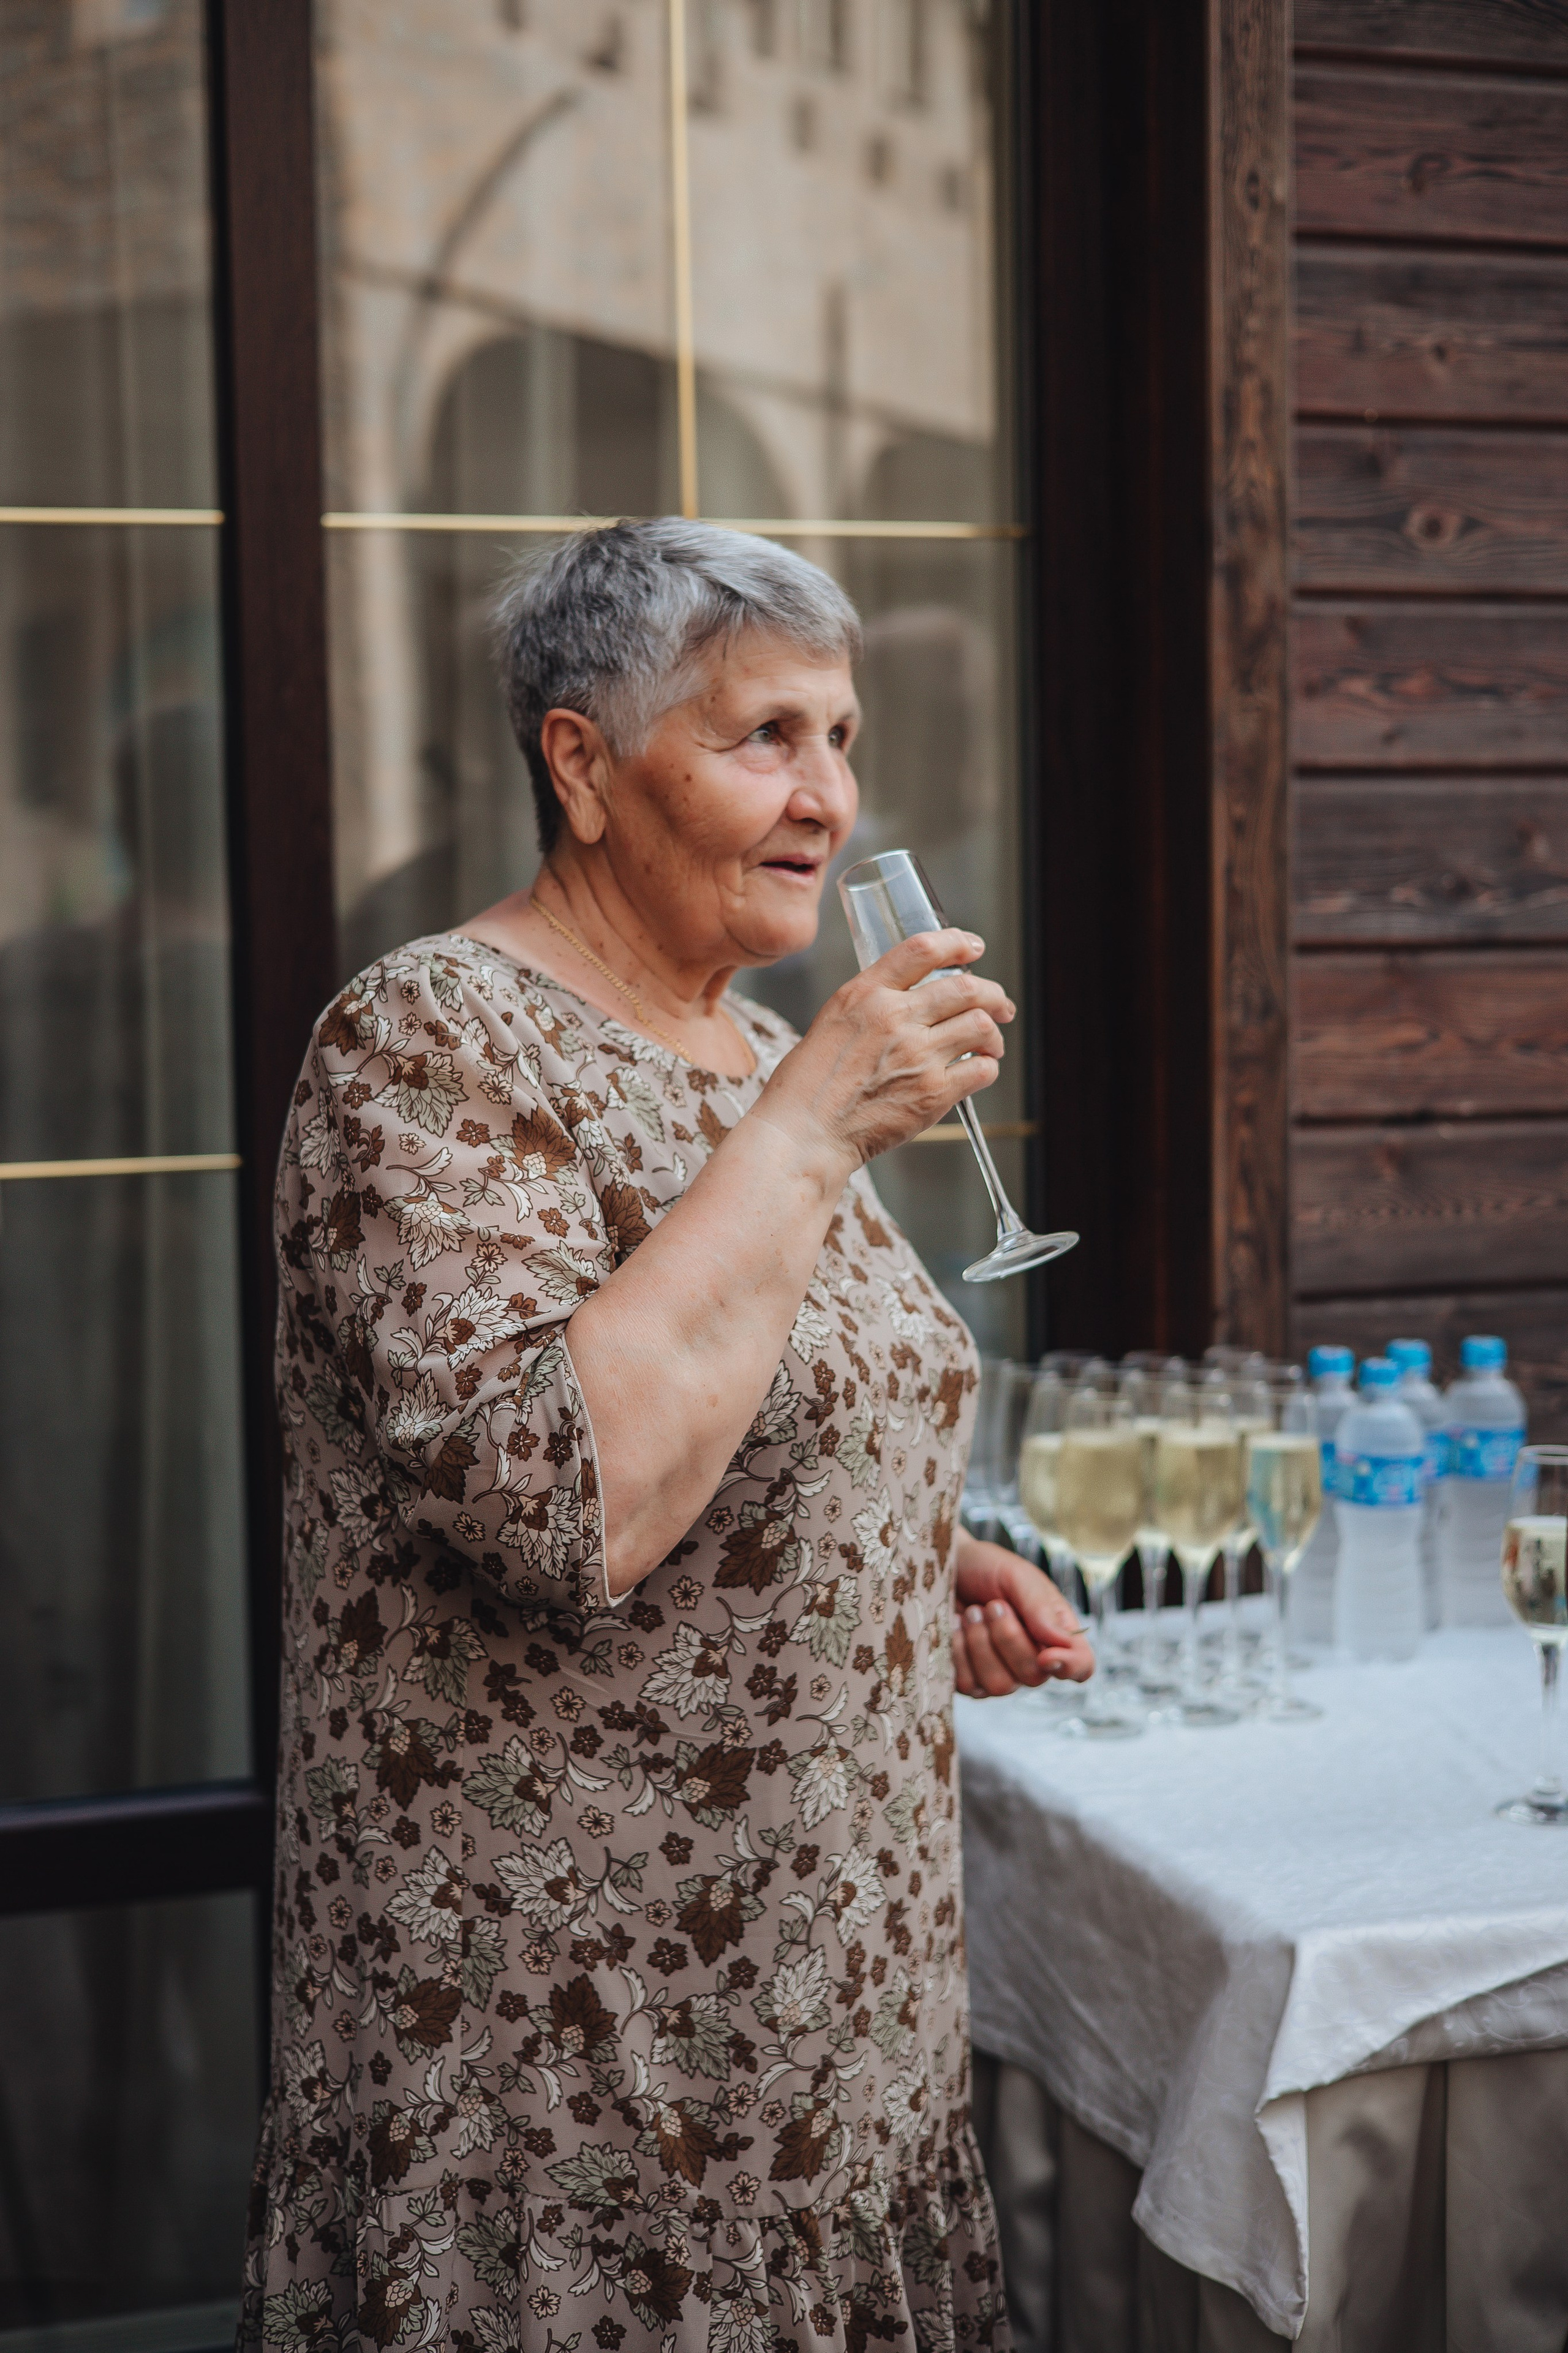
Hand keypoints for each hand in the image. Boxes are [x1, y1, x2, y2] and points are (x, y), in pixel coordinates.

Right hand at [754, 929, 1012, 1172]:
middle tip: (1001, 1005)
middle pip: (965, 988)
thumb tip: (913, 1000)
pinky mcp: (932, 1092)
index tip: (973, 948)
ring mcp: (917, 1055)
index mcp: (865, 994)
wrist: (804, 1132)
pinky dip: (988, 1067)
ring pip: (980, 1025)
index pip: (923, 950)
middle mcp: (894, 1017)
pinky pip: (981, 1069)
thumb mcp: (832, 1022)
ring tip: (992, 1043)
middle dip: (993, 994)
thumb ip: (872, 1005)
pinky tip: (979, 1070)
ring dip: (994, 1033)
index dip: (957, 943)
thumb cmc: (809, 1085)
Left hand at [952, 1533, 1094, 1695]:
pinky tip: (955, 1629)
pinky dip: (958, 1653)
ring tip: (971, 1613)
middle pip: (1035, 1676)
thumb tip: (1063, 1643)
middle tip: (992, 1605)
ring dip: (980, 1644)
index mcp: (1056, 1632)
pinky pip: (969, 1684)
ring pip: (1000, 1685)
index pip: (1081, 1666)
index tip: (1045, 1655)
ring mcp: (1001, 1674)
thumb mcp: (1016, 1576)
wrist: (945, 1568)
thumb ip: (1040, 1608)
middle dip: (1008, 1638)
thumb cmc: (986, 1569)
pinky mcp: (970, 1680)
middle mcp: (1033, 1659)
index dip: (1070, 1667)